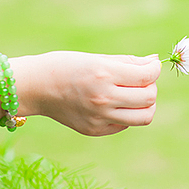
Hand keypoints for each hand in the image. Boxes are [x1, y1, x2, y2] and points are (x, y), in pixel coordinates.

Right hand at [14, 51, 160, 135]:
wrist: (34, 87)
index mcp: (103, 75)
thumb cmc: (65, 66)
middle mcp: (103, 98)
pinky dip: (127, 114)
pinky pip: (125, 125)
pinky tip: (114, 105)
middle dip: (151, 87)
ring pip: (144, 117)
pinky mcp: (95, 130)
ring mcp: (99, 118)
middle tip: (140, 81)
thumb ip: (128, 62)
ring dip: (145, 105)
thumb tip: (154, 62)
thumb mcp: (96, 58)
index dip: (155, 69)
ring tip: (134, 96)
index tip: (151, 66)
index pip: (147, 76)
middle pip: (149, 98)